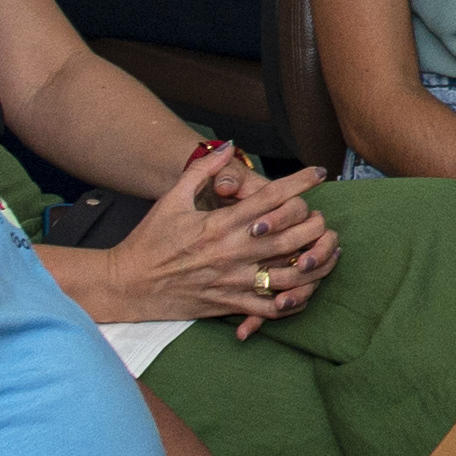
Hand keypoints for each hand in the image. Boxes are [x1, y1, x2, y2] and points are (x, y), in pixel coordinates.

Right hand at [65, 149, 333, 330]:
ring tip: (327, 252)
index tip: (318, 172)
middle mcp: (231, 252)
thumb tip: (229, 147)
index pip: (269, 198)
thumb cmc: (149, 239)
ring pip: (289, 275)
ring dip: (314, 263)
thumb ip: (203, 171)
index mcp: (219, 224)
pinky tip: (307, 288)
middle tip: (324, 215)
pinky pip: (271, 308)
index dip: (299, 183)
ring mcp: (233, 281)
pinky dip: (294, 300)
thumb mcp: (172, 198)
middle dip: (315, 223)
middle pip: (289, 236)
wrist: (127, 283)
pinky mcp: (229, 305)